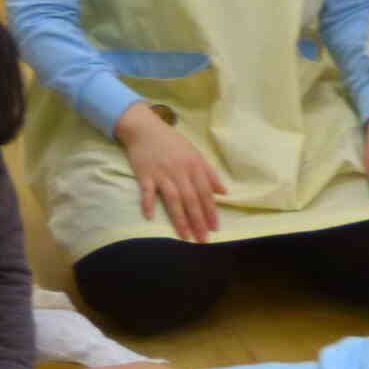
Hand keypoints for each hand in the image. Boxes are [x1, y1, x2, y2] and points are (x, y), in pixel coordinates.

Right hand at [113, 103, 224, 241]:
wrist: (144, 128)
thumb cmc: (171, 142)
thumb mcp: (194, 153)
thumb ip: (209, 172)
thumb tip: (224, 191)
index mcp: (194, 165)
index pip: (205, 192)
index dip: (210, 211)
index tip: (215, 228)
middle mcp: (179, 171)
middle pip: (191, 199)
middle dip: (198, 221)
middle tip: (203, 240)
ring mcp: (161, 173)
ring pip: (173, 199)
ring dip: (180, 219)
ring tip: (186, 236)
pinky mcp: (144, 174)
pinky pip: (146, 191)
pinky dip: (147, 203)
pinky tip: (150, 217)